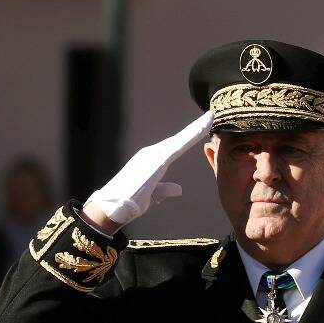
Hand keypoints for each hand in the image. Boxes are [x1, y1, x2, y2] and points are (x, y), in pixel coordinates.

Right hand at [82, 109, 213, 232]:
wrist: (112, 207)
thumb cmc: (128, 203)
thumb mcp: (152, 196)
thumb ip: (164, 190)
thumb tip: (179, 189)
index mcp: (151, 161)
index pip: (175, 147)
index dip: (189, 137)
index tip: (203, 128)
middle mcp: (151, 153)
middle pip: (179, 139)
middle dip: (195, 128)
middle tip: (211, 116)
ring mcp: (153, 154)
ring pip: (180, 139)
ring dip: (196, 128)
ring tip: (210, 117)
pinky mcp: (157, 159)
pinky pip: (179, 145)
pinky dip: (191, 135)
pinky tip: (203, 128)